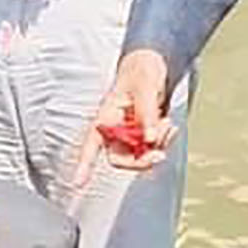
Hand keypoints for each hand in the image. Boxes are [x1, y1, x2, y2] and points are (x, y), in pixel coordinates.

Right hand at [78, 48, 176, 178]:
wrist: (155, 65)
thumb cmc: (142, 70)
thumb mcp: (145, 87)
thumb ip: (146, 113)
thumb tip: (148, 138)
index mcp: (106, 118)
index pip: (91, 145)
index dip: (84, 164)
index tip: (78, 182)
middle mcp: (115, 130)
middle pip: (121, 159)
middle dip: (142, 159)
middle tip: (160, 153)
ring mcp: (130, 134)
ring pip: (140, 156)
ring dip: (157, 145)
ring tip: (167, 124)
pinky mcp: (143, 135)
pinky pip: (152, 148)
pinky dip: (163, 141)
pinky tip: (169, 125)